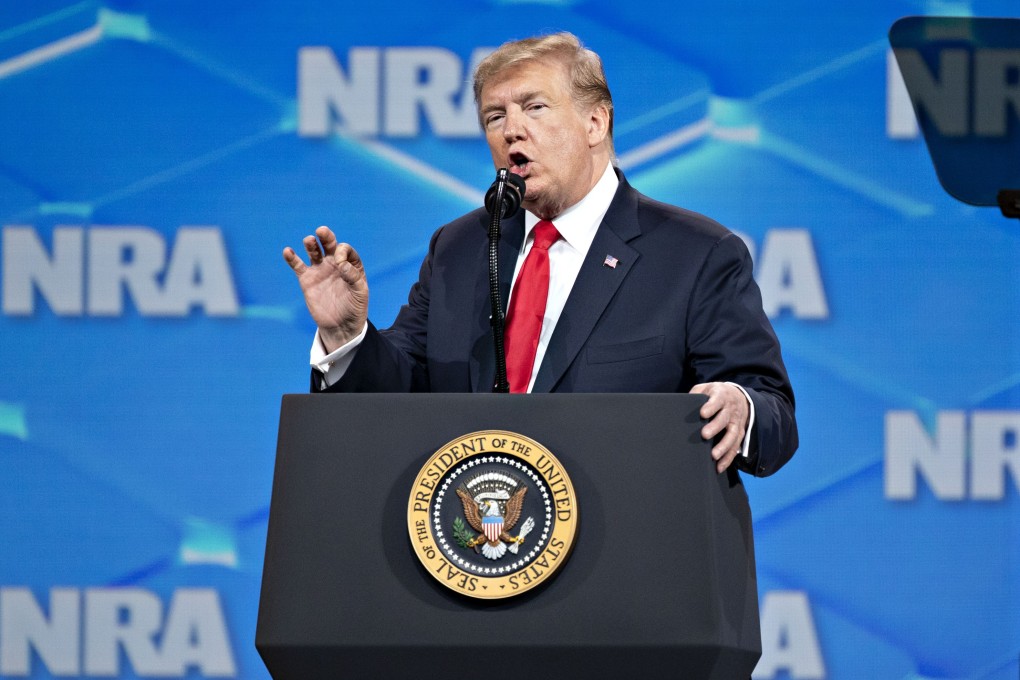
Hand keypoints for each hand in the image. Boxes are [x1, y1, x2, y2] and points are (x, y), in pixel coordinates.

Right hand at [283, 226, 368, 352]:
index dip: (342, 252)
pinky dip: (292, 258)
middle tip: (322, 231)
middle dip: (326, 236)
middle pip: (329, 244)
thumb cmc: (355, 308)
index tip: (340, 264)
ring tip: (309, 241)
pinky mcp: (307, 280)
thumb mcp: (360, 293)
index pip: (345, 250)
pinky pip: (298, 266)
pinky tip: (288, 251)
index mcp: (350, 265)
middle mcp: (335, 264)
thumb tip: (342, 264)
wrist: (341, 326)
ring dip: (311, 244)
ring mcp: (320, 270)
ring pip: (314, 251)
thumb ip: (353, 277)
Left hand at [690, 382, 748, 473]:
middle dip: (715, 427)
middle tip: (704, 435)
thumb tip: (682, 404)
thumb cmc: (716, 394)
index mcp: (722, 396)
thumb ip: (696, 394)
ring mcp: (736, 422)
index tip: (703, 413)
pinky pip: (735, 447)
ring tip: (714, 455)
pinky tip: (719, 467)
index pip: (717, 400)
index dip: (711, 406)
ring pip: (732, 435)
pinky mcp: (740, 433)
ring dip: (723, 446)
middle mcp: (731, 410)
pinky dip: (728, 458)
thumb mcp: (706, 388)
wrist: (739, 396)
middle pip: (724, 419)